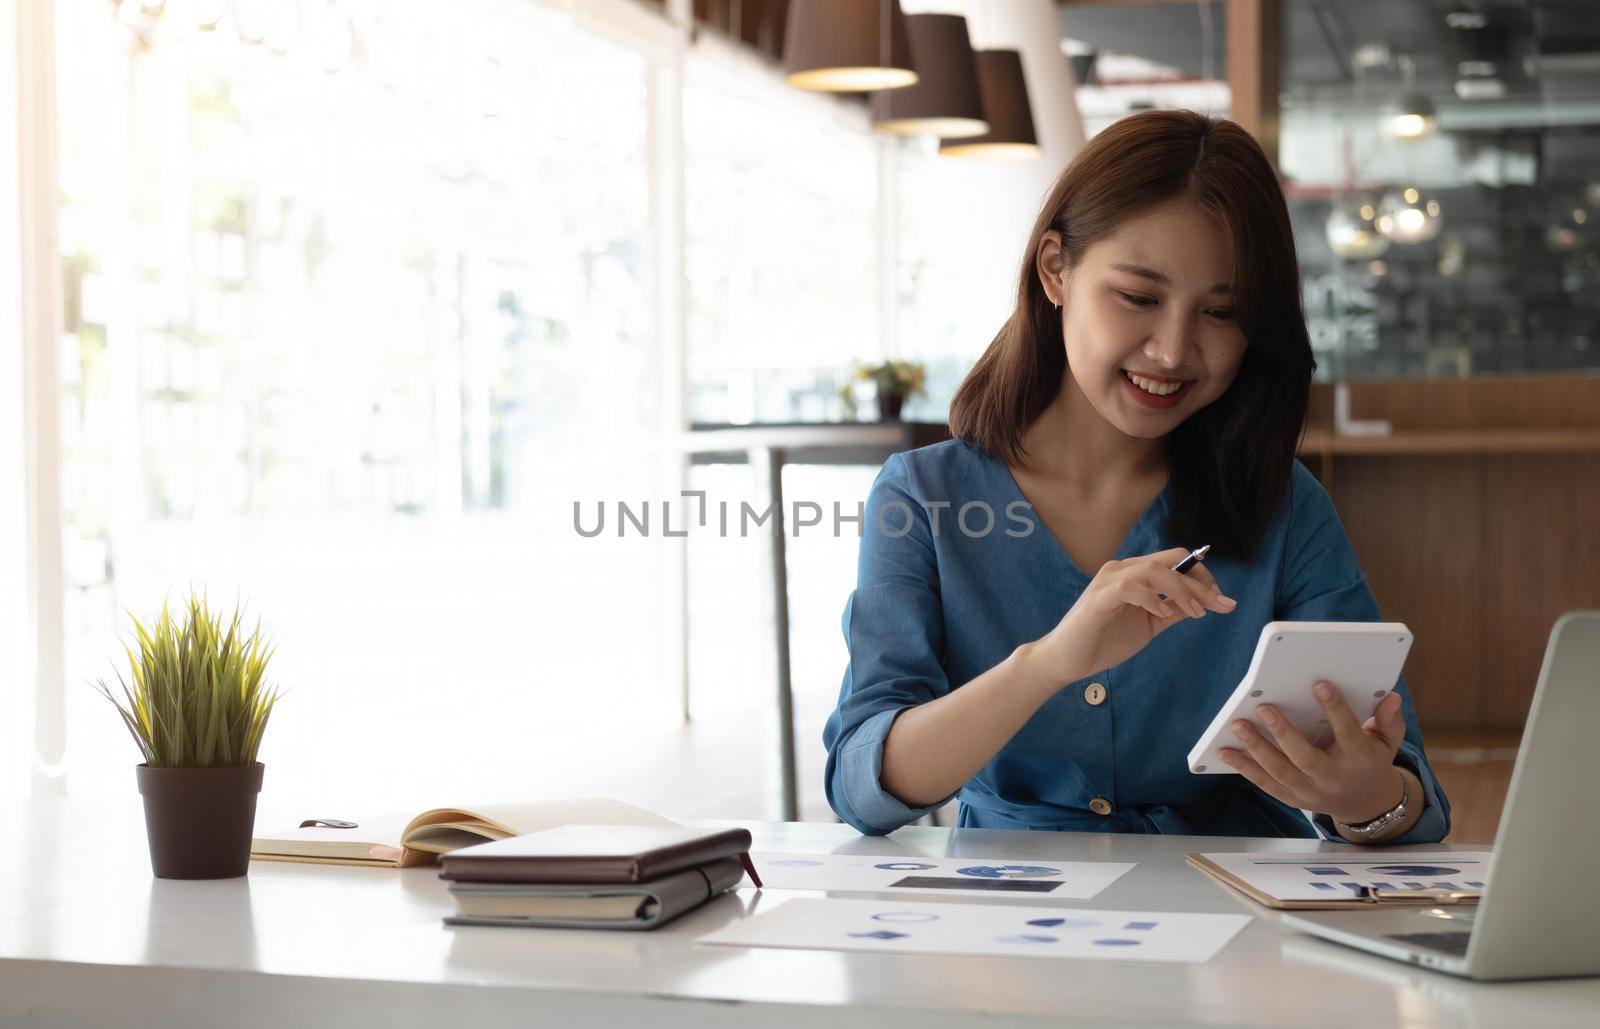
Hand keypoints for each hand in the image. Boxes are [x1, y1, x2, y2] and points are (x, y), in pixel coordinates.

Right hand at [1031, 547, 1235, 684]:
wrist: (1066, 660)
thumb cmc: (1102, 641)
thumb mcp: (1149, 625)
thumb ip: (1171, 611)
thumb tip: (1202, 603)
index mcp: (1134, 574)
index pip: (1175, 561)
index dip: (1202, 576)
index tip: (1221, 599)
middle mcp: (1122, 570)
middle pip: (1170, 561)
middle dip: (1200, 582)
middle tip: (1220, 604)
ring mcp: (1108, 582)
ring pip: (1153, 569)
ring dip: (1181, 589)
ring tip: (1194, 611)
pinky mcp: (1098, 599)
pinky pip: (1130, 587)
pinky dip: (1151, 598)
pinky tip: (1161, 614)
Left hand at [1218, 681, 1408, 824]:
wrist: (1367, 804)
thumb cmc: (1372, 761)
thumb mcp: (1387, 742)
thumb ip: (1389, 719)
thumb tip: (1390, 696)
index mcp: (1359, 759)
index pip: (1348, 732)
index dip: (1335, 709)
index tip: (1319, 684)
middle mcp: (1333, 778)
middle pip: (1305, 757)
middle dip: (1283, 732)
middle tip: (1264, 707)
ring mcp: (1311, 792)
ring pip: (1280, 771)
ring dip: (1256, 748)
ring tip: (1238, 724)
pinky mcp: (1293, 798)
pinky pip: (1265, 784)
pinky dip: (1244, 768)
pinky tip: (1225, 750)